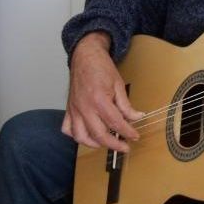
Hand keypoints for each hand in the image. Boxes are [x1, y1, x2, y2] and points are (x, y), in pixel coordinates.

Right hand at [63, 33, 141, 151]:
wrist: (85, 56)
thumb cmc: (101, 68)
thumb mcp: (118, 85)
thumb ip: (126, 105)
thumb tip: (136, 118)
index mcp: (99, 100)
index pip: (116, 123)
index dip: (128, 132)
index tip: (135, 137)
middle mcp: (84, 107)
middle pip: (99, 135)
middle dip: (114, 144)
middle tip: (125, 147)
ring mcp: (74, 110)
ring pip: (81, 136)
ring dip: (94, 144)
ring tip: (106, 143)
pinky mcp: (69, 109)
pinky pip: (68, 128)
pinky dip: (76, 135)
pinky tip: (87, 134)